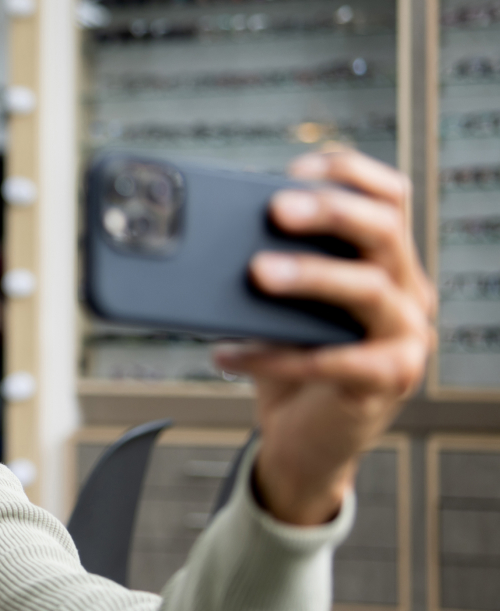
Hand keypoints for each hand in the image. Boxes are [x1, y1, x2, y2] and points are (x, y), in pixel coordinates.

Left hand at [214, 149, 435, 524]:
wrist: (303, 443)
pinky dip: (274, 354)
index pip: (389, 197)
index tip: (294, 168)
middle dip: (328, 211)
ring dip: (308, 275)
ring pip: (367, 289)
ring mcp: (405, 337)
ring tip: (254, 273)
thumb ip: (265, 265)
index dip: (347, 174)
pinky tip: (227, 353)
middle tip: (274, 209)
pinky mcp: (387, 381)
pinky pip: (333, 360)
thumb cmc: (290, 366)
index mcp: (386, 262)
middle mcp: (407, 291)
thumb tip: (204, 229)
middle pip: (383, 230)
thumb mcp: (277, 308)